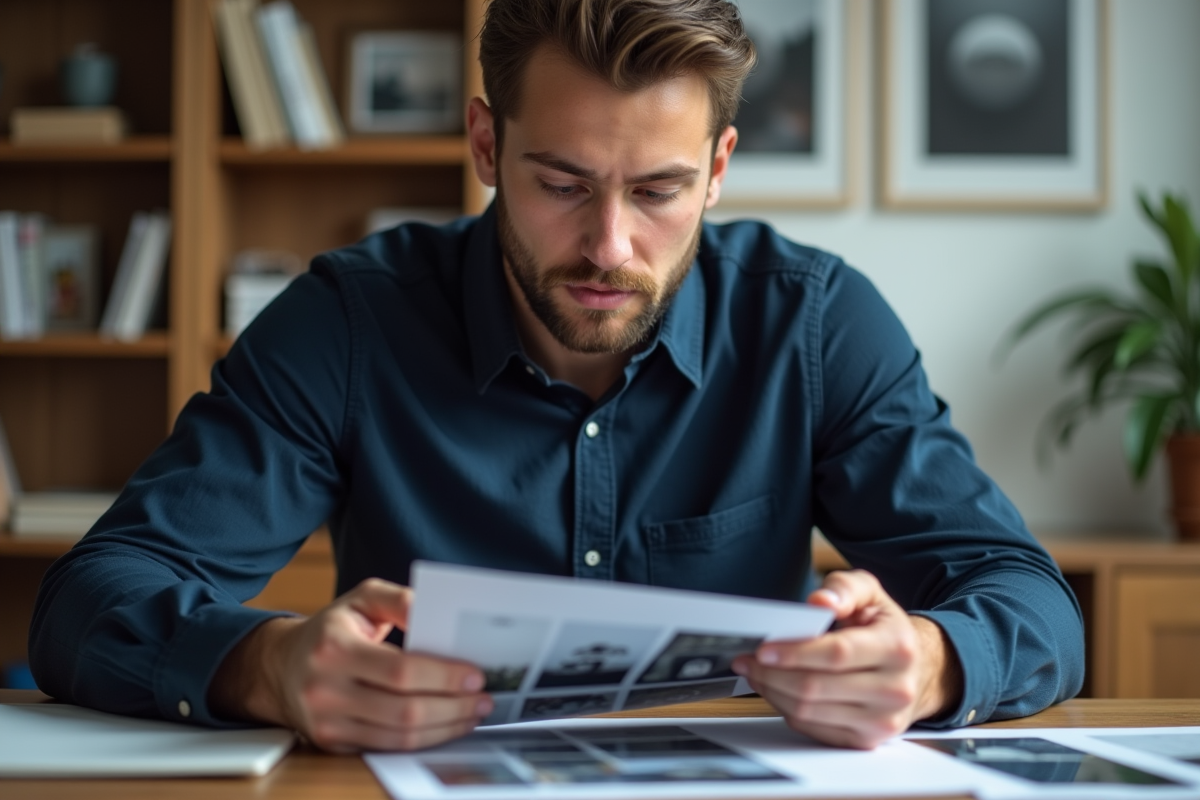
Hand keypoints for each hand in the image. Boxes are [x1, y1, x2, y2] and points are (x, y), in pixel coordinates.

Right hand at [209, 578, 491, 751]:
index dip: (444, 677)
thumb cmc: (332, 629)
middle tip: (484, 699)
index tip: (476, 675)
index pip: (400, 671)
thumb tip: (433, 611)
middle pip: (404, 711)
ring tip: (472, 714)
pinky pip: (386, 749)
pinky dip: (422, 741)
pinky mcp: (332, 744)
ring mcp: (327, 723)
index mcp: (334, 648)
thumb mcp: (362, 599)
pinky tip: (445, 727)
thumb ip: (399, 599)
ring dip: (444, 729)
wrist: (280, 666)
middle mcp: (326, 690)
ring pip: (398, 738)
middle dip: (453, 707)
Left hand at [732, 569, 961, 748]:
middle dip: (772, 673)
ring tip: (757, 672)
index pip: (837, 654)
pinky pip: (812, 729)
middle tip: (749, 659)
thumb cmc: (885, 630)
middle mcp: (895, 689)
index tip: (764, 649)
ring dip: (773, 691)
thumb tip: (820, 601)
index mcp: (897, 648)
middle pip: (816, 687)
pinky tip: (778, 689)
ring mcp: (881, 721)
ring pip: (809, 712)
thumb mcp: (871, 594)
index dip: (795, 652)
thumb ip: (844, 588)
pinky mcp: (865, 740)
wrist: (917, 670)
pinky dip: (786, 709)